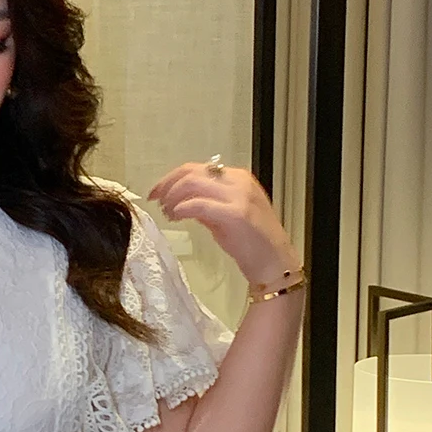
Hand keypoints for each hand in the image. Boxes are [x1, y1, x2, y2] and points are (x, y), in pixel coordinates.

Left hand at [148, 161, 299, 286]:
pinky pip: (199, 204)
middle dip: (167, 185)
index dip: (171, 178)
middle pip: (191, 172)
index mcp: (237, 177)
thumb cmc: (253, 243)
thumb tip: (180, 202)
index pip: (197, 168)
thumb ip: (205, 205)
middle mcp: (238, 181)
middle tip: (155, 200)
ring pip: (192, 184)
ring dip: (173, 197)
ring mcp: (238, 196)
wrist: (275, 263)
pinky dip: (182, 209)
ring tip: (167, 213)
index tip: (157, 192)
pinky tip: (176, 217)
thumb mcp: (225, 217)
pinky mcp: (235, 214)